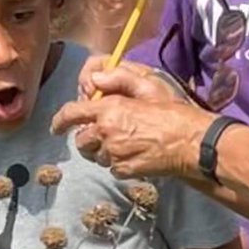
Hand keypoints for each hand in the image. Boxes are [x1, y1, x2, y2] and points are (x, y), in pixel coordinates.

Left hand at [52, 64, 212, 178]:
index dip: (60, 120)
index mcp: (109, 109)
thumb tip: (95, 79)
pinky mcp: (125, 170)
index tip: (56, 126)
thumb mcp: (148, 86)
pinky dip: (116, 162)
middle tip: (101, 133)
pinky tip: (132, 154)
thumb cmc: (173, 112)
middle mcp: (107, 132)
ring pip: (96, 155)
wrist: (192, 143)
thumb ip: (119, 78)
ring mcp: (115, 154)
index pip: (72, 113)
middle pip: (81, 140)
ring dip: (102, 150)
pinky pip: (111, 168)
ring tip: (121, 143)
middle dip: (86, 137)